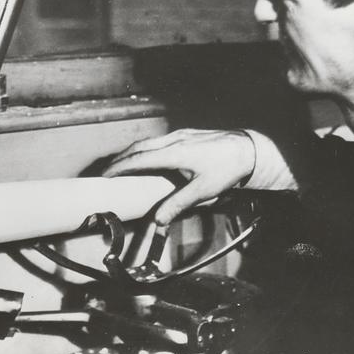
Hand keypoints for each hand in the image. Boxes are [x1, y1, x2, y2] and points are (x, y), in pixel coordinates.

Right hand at [102, 128, 255, 225]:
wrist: (248, 148)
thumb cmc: (227, 168)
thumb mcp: (204, 190)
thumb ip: (178, 203)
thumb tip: (158, 220)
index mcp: (174, 153)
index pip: (138, 159)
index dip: (119, 167)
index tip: (105, 176)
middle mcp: (173, 140)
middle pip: (138, 147)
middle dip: (120, 158)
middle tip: (107, 171)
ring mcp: (179, 134)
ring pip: (148, 141)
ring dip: (132, 152)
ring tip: (122, 164)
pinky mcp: (186, 134)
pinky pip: (158, 140)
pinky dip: (145, 148)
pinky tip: (146, 156)